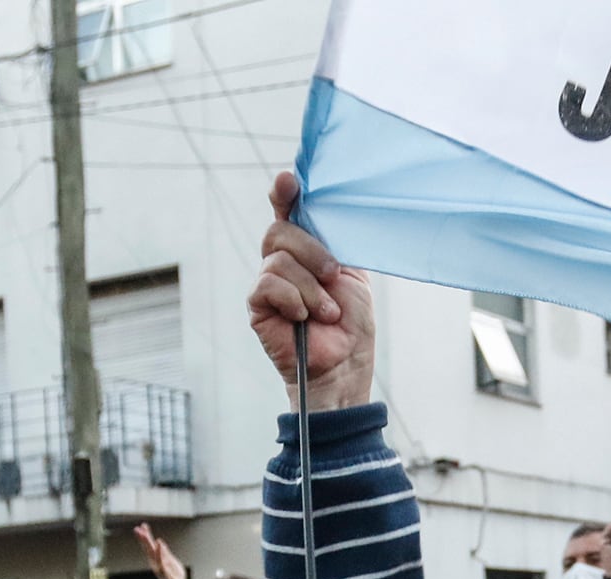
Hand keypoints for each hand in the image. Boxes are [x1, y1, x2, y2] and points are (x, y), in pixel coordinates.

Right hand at [134, 523, 187, 578]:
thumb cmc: (175, 576)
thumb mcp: (171, 561)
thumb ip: (165, 552)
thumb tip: (160, 542)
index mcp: (158, 558)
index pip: (151, 545)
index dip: (147, 535)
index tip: (143, 525)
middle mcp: (155, 561)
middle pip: (148, 547)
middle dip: (143, 538)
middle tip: (136, 528)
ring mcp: (159, 566)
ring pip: (152, 552)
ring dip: (148, 542)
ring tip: (144, 533)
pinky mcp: (164, 571)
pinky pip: (161, 559)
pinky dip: (160, 551)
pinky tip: (159, 542)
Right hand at [249, 173, 375, 411]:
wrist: (345, 364)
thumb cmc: (352, 323)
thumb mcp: (352, 273)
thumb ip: (336, 241)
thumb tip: (322, 208)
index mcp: (307, 248)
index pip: (287, 211)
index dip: (285, 193)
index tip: (289, 181)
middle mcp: (283, 261)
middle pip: (280, 231)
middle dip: (312, 251)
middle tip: (334, 276)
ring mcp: (268, 283)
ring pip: (278, 260)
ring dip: (310, 287)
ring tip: (327, 312)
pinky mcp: (257, 306)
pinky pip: (267, 285)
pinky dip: (293, 300)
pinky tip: (304, 318)